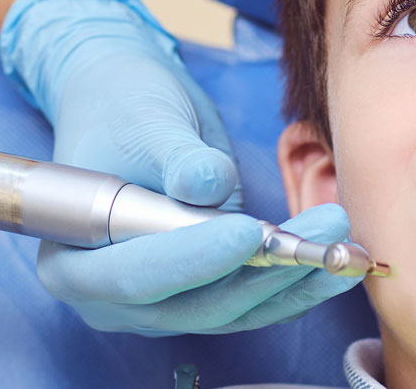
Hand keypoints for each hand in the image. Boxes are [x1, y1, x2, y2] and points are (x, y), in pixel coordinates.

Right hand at [0, 0, 360, 334]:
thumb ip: (175, 156)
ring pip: (229, 310)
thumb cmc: (122, 106)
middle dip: (262, 273)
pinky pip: (249, 303)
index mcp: (70, 259)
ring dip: (293, 282)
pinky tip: (340, 263)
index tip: (248, 232)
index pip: (135, 273)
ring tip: (345, 245)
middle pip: (190, 304)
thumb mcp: (145, 119)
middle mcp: (109, 298)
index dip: (194, 259)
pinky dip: (295, 286)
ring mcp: (156, 304)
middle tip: (322, 232)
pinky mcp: (197, 296)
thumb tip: (207, 183)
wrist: (125, 105)